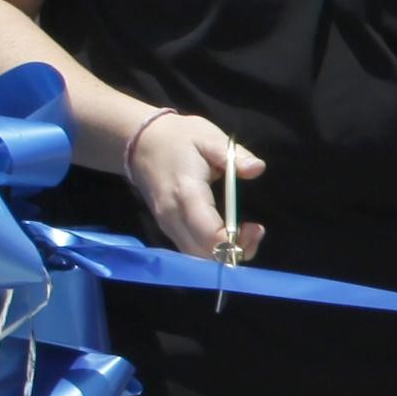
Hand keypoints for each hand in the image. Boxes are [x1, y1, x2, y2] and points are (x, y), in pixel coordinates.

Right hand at [125, 110, 262, 264]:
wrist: (140, 142)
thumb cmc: (179, 139)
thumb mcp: (210, 138)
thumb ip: (234, 155)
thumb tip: (257, 168)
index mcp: (186, 194)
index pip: (209, 234)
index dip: (236, 240)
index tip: (256, 227)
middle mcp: (172, 216)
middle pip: (204, 254)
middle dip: (234, 251)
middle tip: (254, 231)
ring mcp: (166, 224)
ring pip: (196, 257)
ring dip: (224, 254)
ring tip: (244, 233)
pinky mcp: (166, 228)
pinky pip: (189, 250)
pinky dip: (211, 251)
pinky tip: (228, 236)